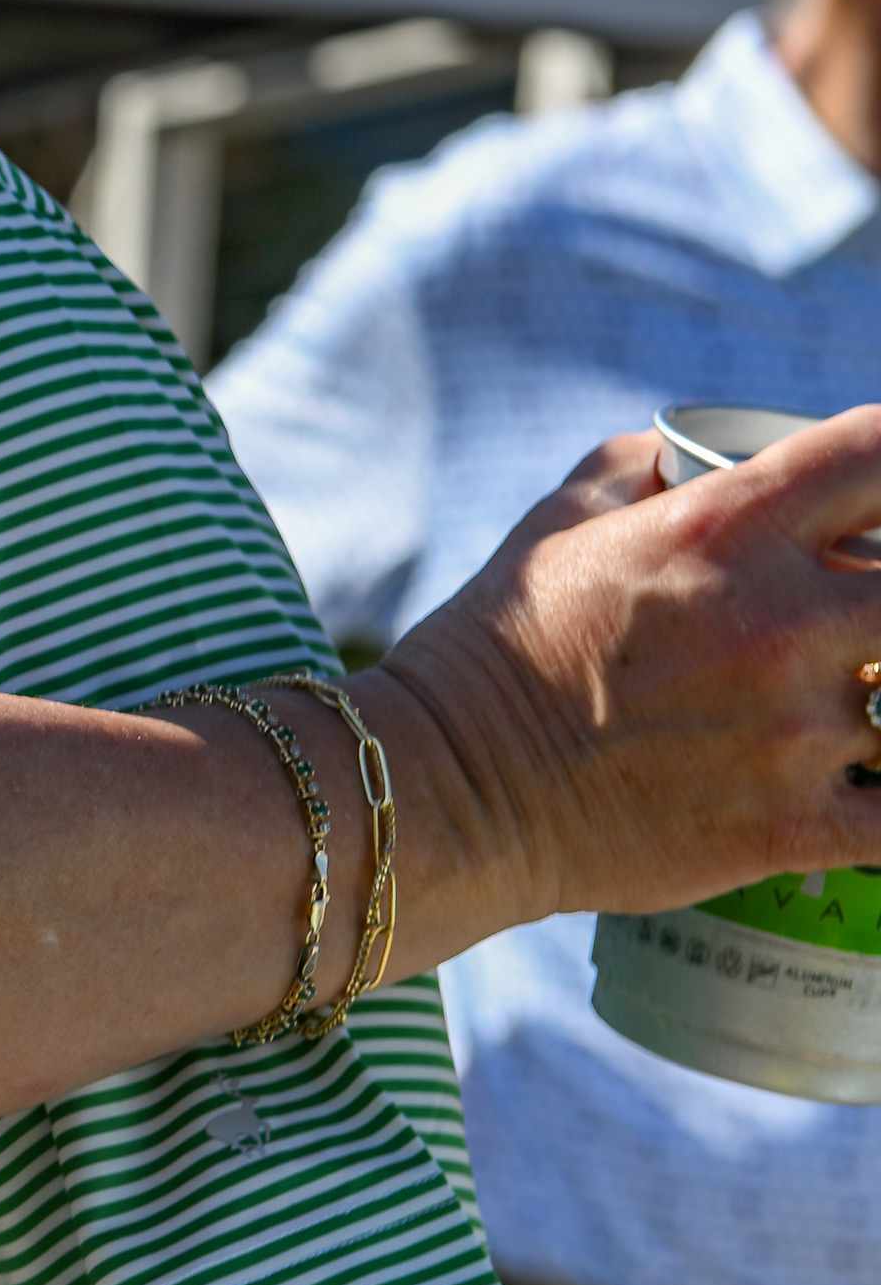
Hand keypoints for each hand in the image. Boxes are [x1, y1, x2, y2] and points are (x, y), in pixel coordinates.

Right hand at [371, 408, 880, 941]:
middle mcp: (778, 621)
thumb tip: (689, 458)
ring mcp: (795, 730)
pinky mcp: (795, 826)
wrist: (447, 785)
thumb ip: (640, 471)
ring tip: (843, 704)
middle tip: (855, 623)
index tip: (875, 498)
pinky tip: (867, 788)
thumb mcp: (557, 523)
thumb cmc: (498, 648)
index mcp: (725, 529)